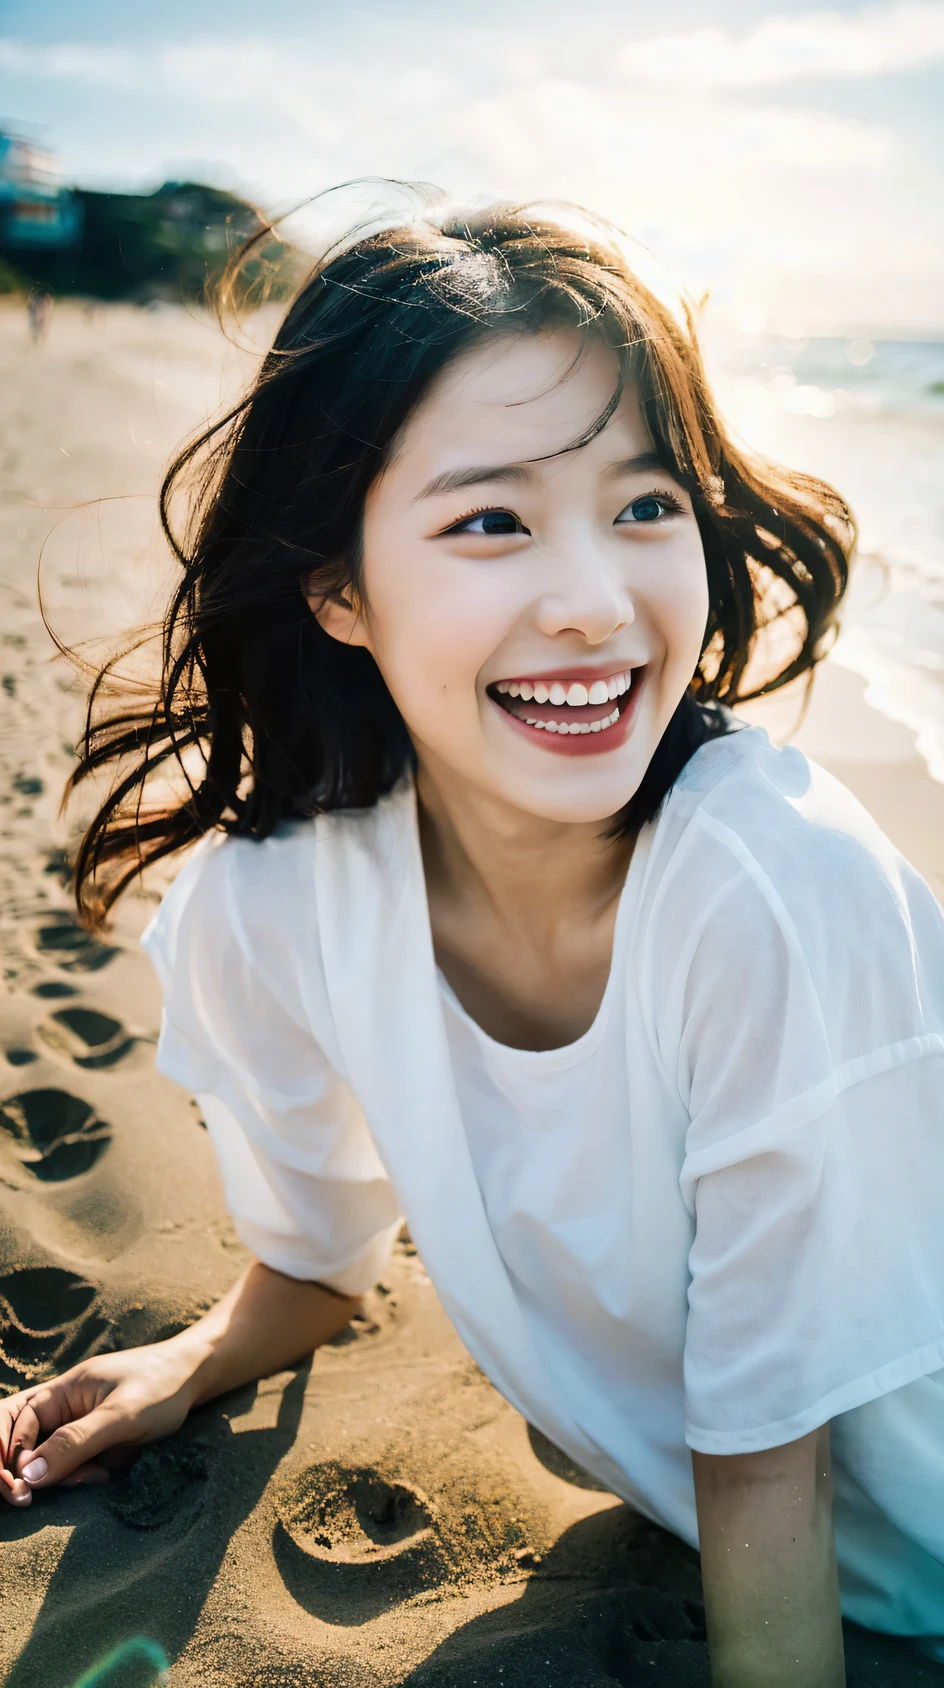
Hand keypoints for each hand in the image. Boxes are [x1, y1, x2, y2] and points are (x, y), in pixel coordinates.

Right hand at [0, 1343, 199, 1506]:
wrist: (199, 1377)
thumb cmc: (162, 1386)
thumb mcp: (120, 1416)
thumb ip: (74, 1443)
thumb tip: (27, 1476)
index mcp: (61, 1390)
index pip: (13, 1423)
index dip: (9, 1457)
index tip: (21, 1489)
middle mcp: (63, 1404)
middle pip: (22, 1439)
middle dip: (26, 1469)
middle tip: (38, 1493)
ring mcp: (79, 1422)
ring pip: (50, 1458)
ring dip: (65, 1473)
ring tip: (98, 1474)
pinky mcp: (96, 1439)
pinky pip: (76, 1463)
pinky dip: (85, 1472)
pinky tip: (109, 1470)